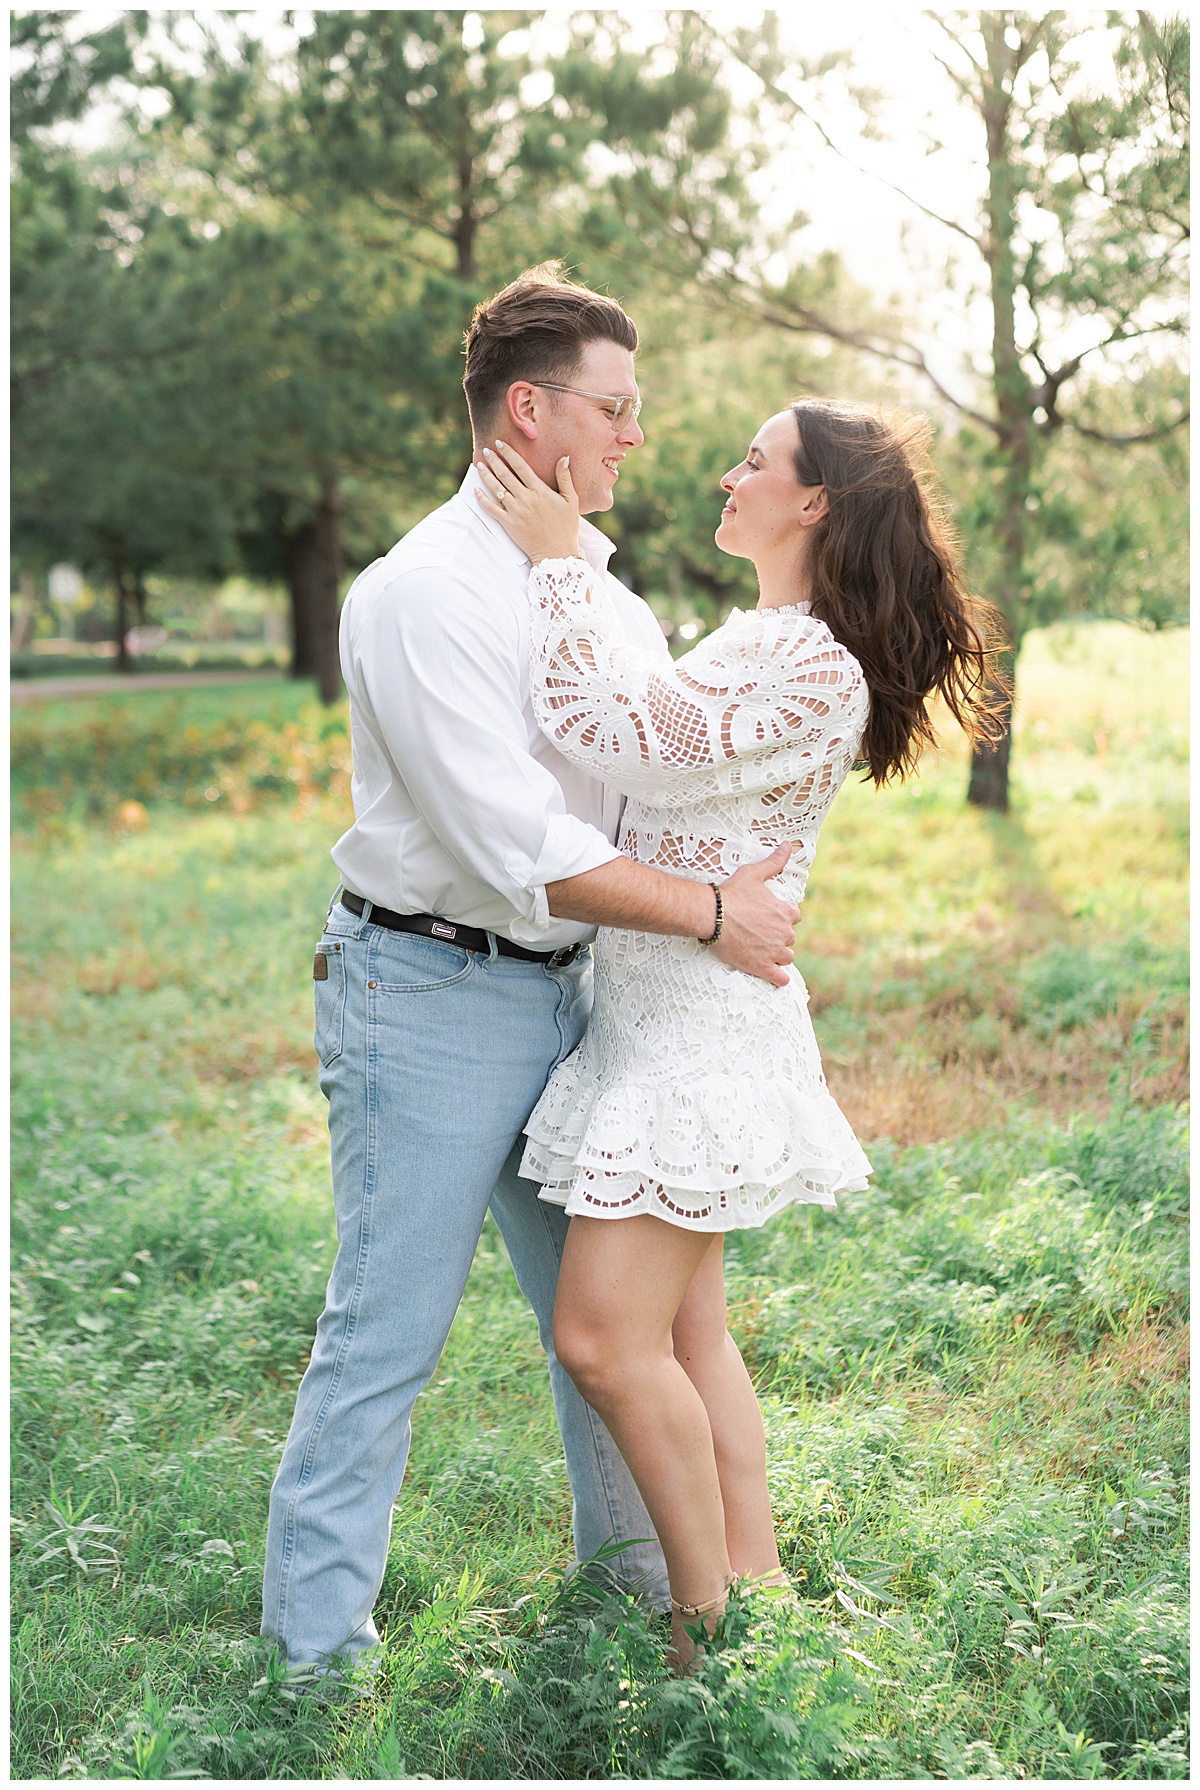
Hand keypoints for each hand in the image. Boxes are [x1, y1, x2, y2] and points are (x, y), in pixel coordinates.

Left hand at [474, 441, 581, 562]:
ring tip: (478, 465)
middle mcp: (525, 498)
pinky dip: (482, 499)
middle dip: (494, 460)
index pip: (520, 466)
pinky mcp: (508, 524)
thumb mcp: (572, 500)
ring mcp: (515, 511)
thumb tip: (564, 457)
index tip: (500, 443)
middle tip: (485, 450)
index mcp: (539, 490)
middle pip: (505, 474)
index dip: (509, 453)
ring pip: (496, 488)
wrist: (556, 553)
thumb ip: (565, 478)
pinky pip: (491, 509)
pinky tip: (476, 490)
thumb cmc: (566, 527)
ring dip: (485, 475)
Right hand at [708, 844, 799, 986]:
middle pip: (789, 938)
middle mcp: (785, 933)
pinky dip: (779, 978)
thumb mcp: (754, 874)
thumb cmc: (732, 893)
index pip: (794, 917)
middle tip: (760, 934)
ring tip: (762, 951)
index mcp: (786, 912)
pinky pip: (780, 978)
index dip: (782, 918)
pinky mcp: (762, 967)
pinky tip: (774, 976)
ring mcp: (774, 952)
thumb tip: (788, 846)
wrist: (712, 915)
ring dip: (777, 955)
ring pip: (786, 957)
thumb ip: (774, 862)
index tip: (768, 918)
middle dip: (778, 937)